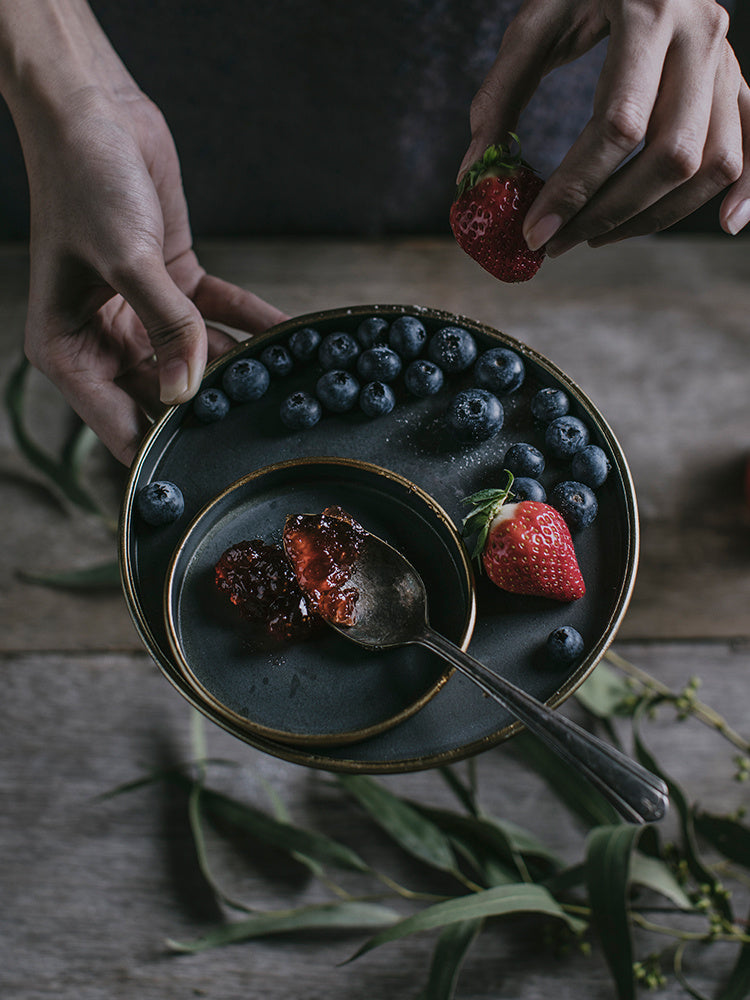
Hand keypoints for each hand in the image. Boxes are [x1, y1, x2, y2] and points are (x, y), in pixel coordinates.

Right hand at [16, 84, 285, 465]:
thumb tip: (186, 390)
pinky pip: (221, 318)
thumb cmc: (83, 180)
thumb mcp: (125, 259)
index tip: (212, 474)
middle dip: (213, 413)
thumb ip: (165, 325)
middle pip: (165, 400)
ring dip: (242, 371)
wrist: (94, 108)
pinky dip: (254, 326)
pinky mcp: (176, 287)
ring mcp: (143, 316)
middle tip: (268, 432)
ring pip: (199, 360)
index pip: (119, 427)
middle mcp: (104, 340)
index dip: (163, 455)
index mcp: (69, 351)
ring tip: (293, 392)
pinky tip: (293, 340)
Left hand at [459, 0, 749, 255]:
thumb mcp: (535, 21)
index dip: (574, 191)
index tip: (536, 232)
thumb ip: (500, 95)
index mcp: (648, 11)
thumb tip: (475, 175)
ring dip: (656, 216)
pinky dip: (746, 188)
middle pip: (671, 156)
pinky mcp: (736, 78)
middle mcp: (700, 36)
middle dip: (609, 214)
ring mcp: (727, 59)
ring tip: (599, 235)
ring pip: (714, 163)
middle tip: (559, 243)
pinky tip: (724, 224)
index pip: (617, 126)